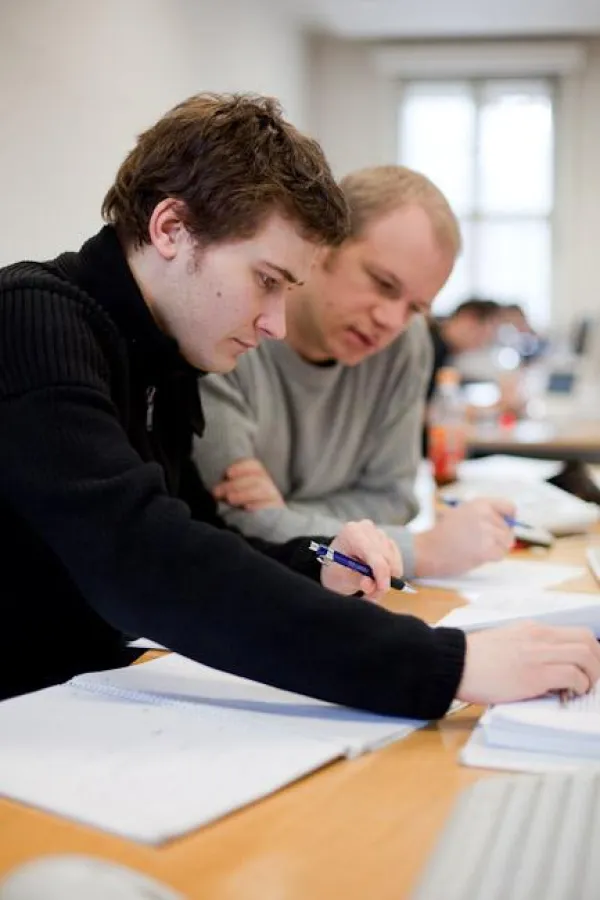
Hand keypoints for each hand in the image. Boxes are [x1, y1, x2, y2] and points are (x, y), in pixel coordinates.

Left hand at [212, 458, 284, 510]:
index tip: (228, 473)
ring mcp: (273, 497)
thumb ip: (231, 486)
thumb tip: (216, 488)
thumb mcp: (240, 492)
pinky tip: (246, 508)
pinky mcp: (277, 510)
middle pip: (255, 478)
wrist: (269, 522)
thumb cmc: (247, 505)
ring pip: (262, 490)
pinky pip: (269, 506)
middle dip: (234, 484)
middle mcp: (268, 484)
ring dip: (243, 494)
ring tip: (229, 499)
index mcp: (260, 476)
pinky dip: (257, 506)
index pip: (254, 465)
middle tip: (217, 492)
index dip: (241, 467)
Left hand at [320, 519, 402, 601]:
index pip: (374, 553)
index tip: (382, 590)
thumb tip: (371, 584)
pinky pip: (397, 561)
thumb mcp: (342, 578)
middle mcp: (368, 529)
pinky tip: (376, 579)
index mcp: (352, 533)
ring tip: (369, 588)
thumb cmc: (336, 570)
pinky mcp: (388, 541)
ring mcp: (379, 533)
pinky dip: (389, 574)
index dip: (381, 573)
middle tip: (370, 596)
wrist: (335, 563)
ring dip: (386, 579)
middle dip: (382, 580)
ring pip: (394, 561)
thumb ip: (357, 581)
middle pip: (386, 557)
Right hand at [414, 498, 515, 576]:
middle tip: (480, 543)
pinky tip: (477, 555)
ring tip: (477, 549)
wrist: (428, 549)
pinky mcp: (487, 549)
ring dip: (496, 549)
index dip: (508, 520)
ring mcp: (487, 532)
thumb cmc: (443, 534)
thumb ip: (484, 516)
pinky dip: (491, 558)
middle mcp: (486, 515)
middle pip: (508, 529)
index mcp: (480, 504)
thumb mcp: (463, 513)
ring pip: (507, 543)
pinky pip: (500, 554)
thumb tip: (508, 525)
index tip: (502, 527)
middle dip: (499, 539)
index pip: (510, 508)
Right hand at [457, 621, 599, 704]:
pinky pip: (573, 675)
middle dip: (597, 662)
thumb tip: (548, 664)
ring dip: (592, 675)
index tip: (589, 668)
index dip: (590, 652)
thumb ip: (529, 646)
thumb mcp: (507, 641)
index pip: (576, 633)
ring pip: (586, 655)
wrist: (455, 663)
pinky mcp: (535, 674)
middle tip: (592, 679)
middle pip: (587, 640)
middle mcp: (539, 636)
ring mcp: (538, 653)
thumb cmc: (475, 658)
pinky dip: (579, 686)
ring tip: (584, 688)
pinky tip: (571, 693)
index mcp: (532, 628)